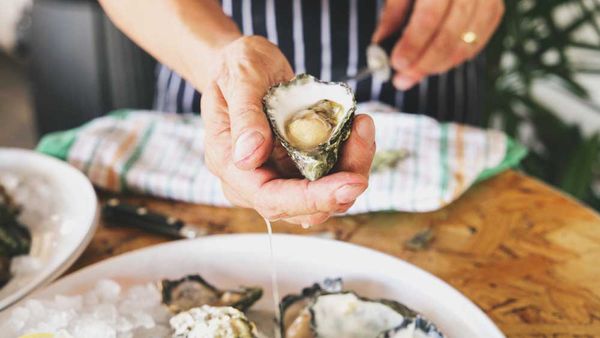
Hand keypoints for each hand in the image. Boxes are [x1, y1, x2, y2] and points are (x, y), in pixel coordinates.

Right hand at [202, 36, 375, 225]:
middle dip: (342, 182)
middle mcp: (255, 180)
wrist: (244, 64)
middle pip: (305, 207)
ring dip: (352, 167)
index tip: (351, 184)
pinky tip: (357, 129)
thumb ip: (244, 115)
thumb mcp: (239, 76)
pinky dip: (351, 157)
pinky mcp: (299, 169)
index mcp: (230, 165)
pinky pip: (332, 176)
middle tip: (363, 137)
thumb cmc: (237, 66)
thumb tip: (248, 157)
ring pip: (325, 196)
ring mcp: (279, 177)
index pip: (271, 199)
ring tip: (362, 125)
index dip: (312, 198)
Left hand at [372, 0, 504, 89]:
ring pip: (468, 41)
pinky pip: (480, 40)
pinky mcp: (495, 7)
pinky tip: (438, 63)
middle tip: (404, 78)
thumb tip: (380, 46)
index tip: (397, 63)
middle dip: (425, 62)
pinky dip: (458, 56)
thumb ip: (393, 13)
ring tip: (416, 73)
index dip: (413, 43)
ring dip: (440, 64)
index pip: (430, 16)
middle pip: (450, 33)